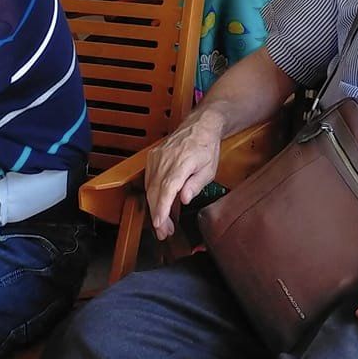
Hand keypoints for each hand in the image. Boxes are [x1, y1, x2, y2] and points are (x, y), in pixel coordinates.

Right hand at [146, 114, 223, 238]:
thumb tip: (183, 199)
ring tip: (164, 223)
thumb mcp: (209, 169)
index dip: (161, 208)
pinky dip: (151, 194)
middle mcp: (166, 159)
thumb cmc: (206, 147)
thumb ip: (196, 184)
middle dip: (158, 215)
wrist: (200, 125)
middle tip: (164, 232)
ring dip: (154, 207)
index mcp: (182, 161)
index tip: (159, 223)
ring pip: (149, 187)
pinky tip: (159, 205)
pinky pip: (148, 180)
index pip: (167, 189)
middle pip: (155, 192)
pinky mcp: (152, 157)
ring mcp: (157, 157)